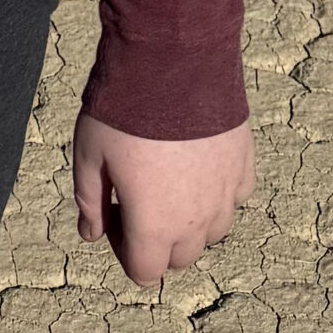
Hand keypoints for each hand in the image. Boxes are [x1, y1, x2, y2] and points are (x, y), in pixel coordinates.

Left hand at [74, 101, 252, 288]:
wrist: (172, 61)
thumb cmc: (123, 110)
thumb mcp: (88, 155)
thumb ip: (89, 201)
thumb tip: (90, 234)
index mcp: (154, 225)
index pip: (145, 271)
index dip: (124, 251)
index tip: (115, 216)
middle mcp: (196, 220)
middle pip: (180, 257)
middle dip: (157, 239)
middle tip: (139, 197)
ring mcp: (225, 193)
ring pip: (213, 232)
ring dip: (192, 221)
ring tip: (169, 181)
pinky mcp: (243, 164)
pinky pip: (236, 196)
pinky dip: (220, 191)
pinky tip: (199, 165)